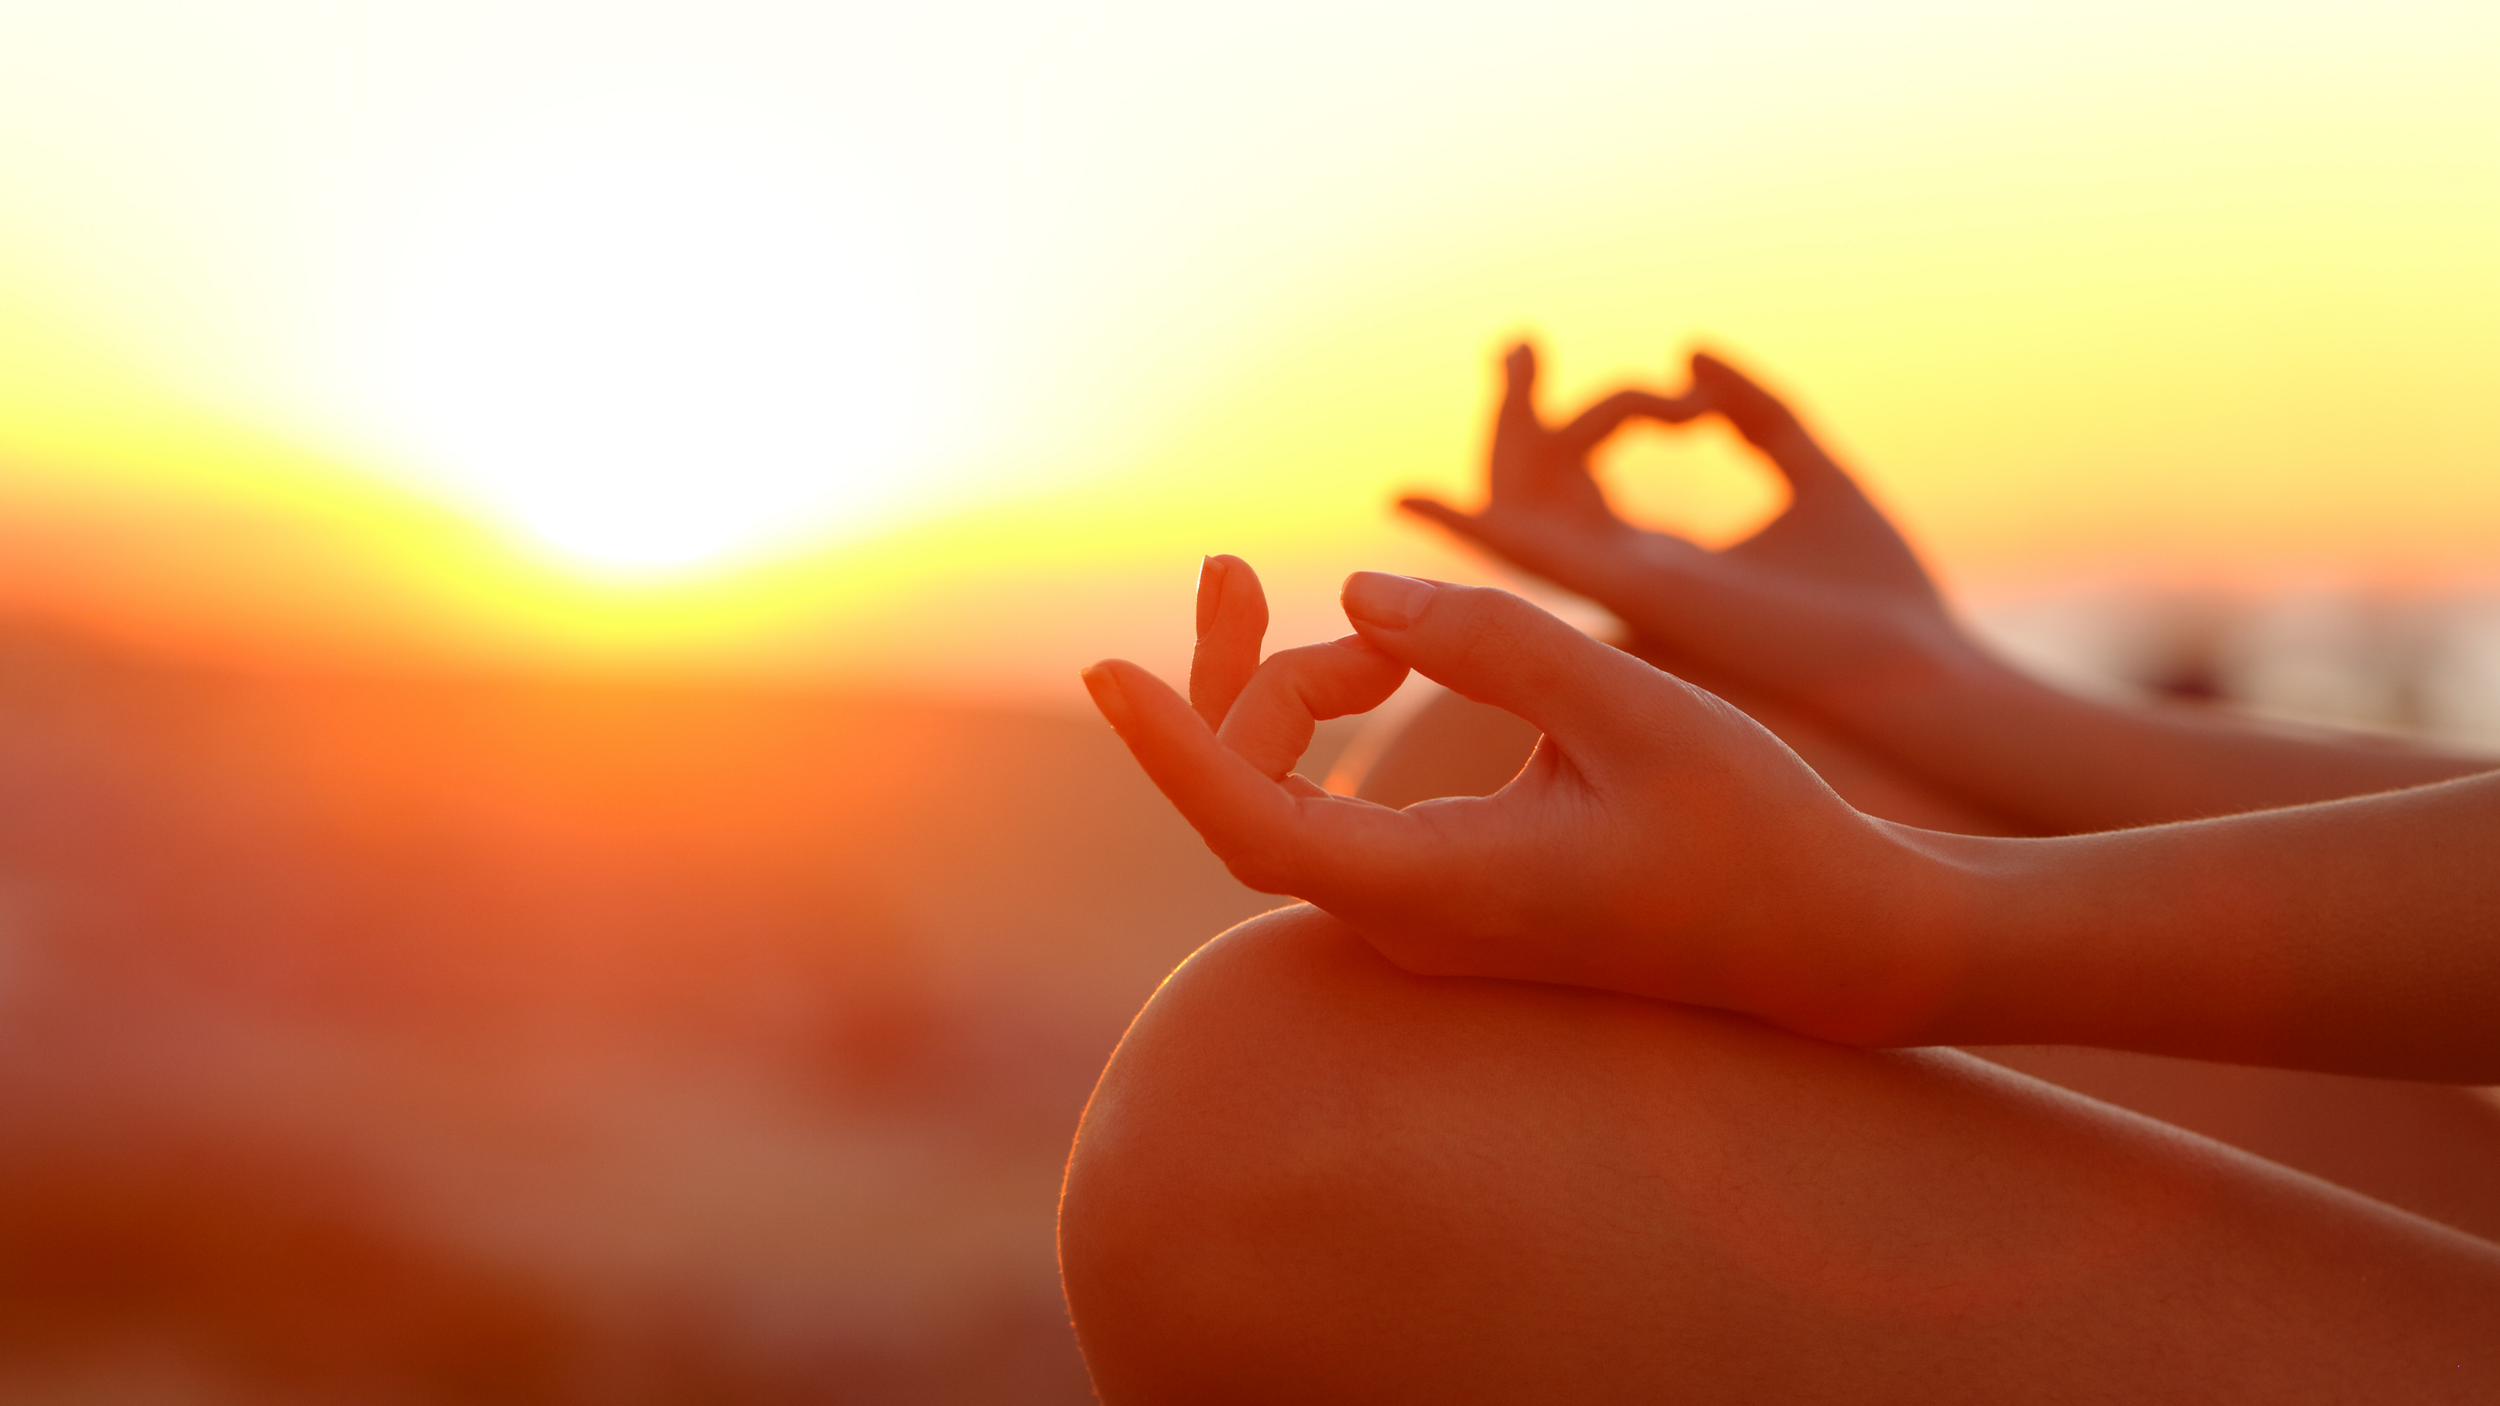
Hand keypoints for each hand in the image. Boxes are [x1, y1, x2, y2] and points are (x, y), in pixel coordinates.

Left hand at [1083, 558, 1954, 1044]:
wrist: (1832, 938)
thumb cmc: (1752, 830)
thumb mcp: (1630, 712)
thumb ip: (1491, 642)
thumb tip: (1362, 591)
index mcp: (1440, 891)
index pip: (1249, 821)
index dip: (1171, 743)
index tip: (1103, 669)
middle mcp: (1407, 922)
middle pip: (1247, 796)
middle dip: (1230, 678)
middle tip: (1227, 565)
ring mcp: (1421, 920)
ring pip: (1286, 801)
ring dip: (1297, 693)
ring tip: (1385, 628)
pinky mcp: (1446, 898)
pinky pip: (1332, 811)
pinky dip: (1331, 729)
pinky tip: (1376, 664)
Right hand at [1402, 345, 1977, 712]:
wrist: (1923, 671)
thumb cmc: (1881, 597)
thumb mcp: (1814, 473)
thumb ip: (1755, 412)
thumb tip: (1690, 349)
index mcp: (1662, 565)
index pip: (1582, 490)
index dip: (1597, 416)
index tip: (1684, 394)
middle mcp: (1625, 585)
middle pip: (1534, 495)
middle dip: (1520, 416)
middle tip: (1523, 343)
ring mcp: (1623, 595)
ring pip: (1526, 509)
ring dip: (1516, 429)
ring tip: (1524, 353)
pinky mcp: (1636, 596)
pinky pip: (1529, 557)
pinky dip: (1469, 528)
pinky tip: (1414, 500)